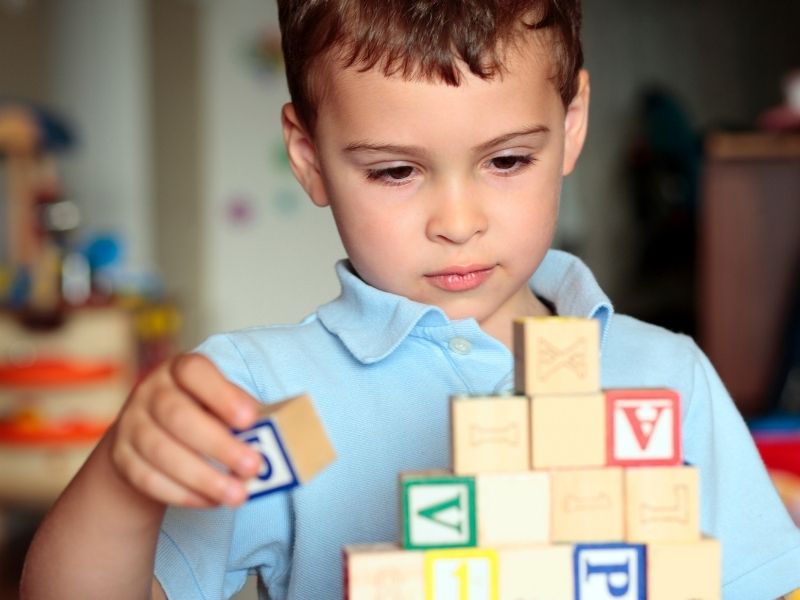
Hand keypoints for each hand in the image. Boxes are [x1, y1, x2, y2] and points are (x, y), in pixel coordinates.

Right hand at [108, 353, 262, 507]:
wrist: (148, 437)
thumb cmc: (202, 414)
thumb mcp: (220, 403)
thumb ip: (241, 415)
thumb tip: (274, 438)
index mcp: (180, 370)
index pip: (194, 371)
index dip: (222, 394)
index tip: (250, 419)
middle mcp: (150, 392)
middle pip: (177, 416)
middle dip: (218, 445)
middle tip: (252, 467)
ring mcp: (130, 424)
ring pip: (161, 452)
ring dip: (203, 477)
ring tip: (238, 495)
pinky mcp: (121, 458)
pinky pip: (148, 479)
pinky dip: (183, 494)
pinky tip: (211, 501)